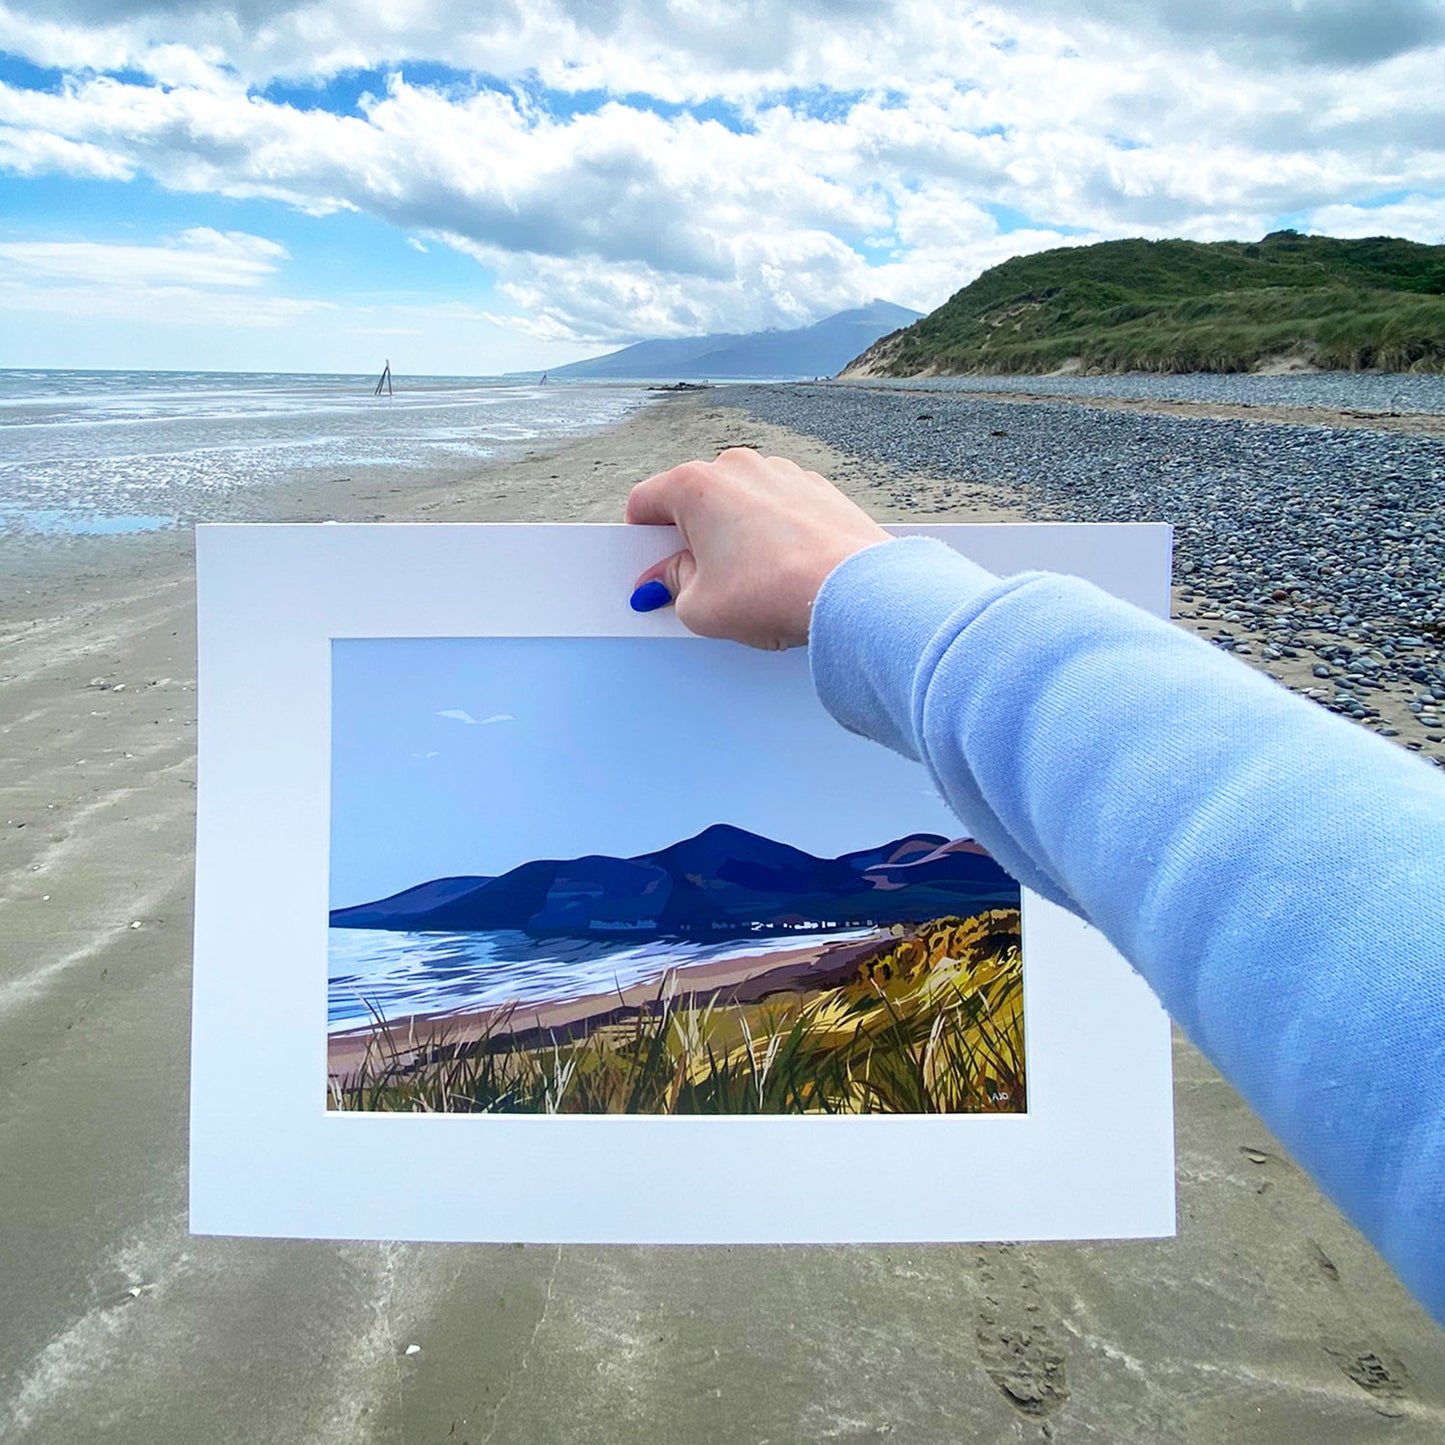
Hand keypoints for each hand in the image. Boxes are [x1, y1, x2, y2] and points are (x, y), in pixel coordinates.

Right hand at [625, 448, 891, 649]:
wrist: (853, 592)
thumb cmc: (773, 593)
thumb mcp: (700, 608)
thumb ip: (672, 587)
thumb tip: (665, 579)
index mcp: (696, 486)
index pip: (646, 501)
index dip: (641, 542)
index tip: (651, 569)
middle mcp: (737, 467)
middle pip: (694, 501)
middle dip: (690, 540)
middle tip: (698, 584)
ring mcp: (781, 473)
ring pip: (738, 504)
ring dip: (733, 537)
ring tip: (748, 584)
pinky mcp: (816, 490)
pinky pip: (777, 510)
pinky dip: (772, 535)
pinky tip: (782, 572)